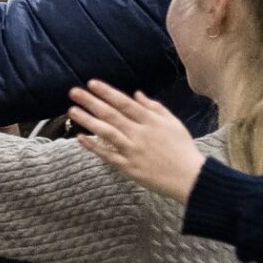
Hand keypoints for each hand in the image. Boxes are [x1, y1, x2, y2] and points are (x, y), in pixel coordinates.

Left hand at [68, 80, 205, 203]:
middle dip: (91, 102)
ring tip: (72, 110)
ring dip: (87, 120)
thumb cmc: (183, 149)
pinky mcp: (129, 167)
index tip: (91, 83)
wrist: (191, 178)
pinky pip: (107, 155)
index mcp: (151, 121)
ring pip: (106, 132)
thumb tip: (137, 93)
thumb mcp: (173, 123)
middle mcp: (140, 134)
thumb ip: (154, 107)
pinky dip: (93, 146)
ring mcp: (133, 151)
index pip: (125, 103)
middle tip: (73, 92)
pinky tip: (80, 137)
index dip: (107, 92)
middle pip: (111, 115)